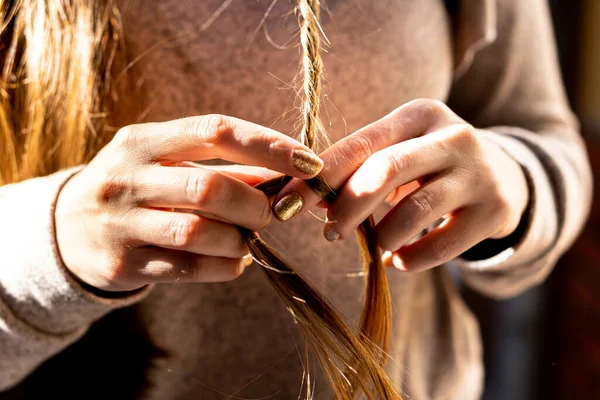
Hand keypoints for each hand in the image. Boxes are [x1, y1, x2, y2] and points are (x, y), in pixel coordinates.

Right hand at [55, 115, 322, 290]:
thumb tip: (287, 175)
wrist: (67, 229)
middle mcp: (126, 176)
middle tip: (271, 214)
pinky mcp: (120, 263)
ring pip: (199, 233)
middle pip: (210, 188)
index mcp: (144, 141)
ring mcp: (118, 222)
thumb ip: (225, 168)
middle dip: (254, 205)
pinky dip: (225, 266)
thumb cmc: (138, 188)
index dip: (269, 146)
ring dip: (240, 239)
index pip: (216, 132)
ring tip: (248, 239)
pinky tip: (234, 261)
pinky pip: (188, 268)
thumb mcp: (169, 165)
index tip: (309, 162)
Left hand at [274, 99, 528, 271]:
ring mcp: (478, 172)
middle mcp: (453, 135)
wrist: (504, 177)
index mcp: (419, 115)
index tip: (286, 205)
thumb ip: (358, 170)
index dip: (318, 177)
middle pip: (385, 170)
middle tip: (329, 233)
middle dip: (347, 207)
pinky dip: (412, 260)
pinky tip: (398, 259)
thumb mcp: (400, 155)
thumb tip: (307, 198)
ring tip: (374, 244)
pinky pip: (443, 245)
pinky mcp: (495, 209)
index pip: (359, 144)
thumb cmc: (430, 166)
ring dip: (381, 236)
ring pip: (414, 210)